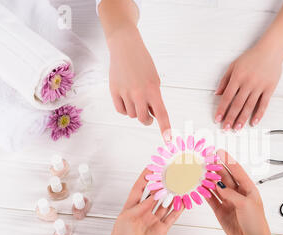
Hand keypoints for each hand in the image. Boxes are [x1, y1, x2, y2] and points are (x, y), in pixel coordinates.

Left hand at [101, 168, 183, 234]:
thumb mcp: (127, 218)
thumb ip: (141, 206)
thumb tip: (153, 195)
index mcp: (131, 208)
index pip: (139, 188)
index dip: (145, 177)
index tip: (151, 166)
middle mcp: (143, 212)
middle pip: (155, 194)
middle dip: (162, 184)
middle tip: (170, 174)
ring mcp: (153, 220)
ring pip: (165, 204)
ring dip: (172, 195)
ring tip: (180, 185)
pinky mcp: (162, 229)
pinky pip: (172, 216)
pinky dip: (179, 209)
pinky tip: (184, 201)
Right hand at [107, 25, 171, 141]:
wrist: (125, 48)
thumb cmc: (143, 64)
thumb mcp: (154, 80)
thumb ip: (154, 98)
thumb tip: (152, 115)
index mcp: (153, 90)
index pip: (161, 113)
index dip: (165, 128)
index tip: (168, 139)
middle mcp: (139, 93)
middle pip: (143, 119)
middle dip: (147, 119)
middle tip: (148, 115)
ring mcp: (125, 92)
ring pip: (131, 115)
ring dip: (135, 111)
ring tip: (136, 98)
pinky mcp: (114, 91)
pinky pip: (120, 110)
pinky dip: (125, 109)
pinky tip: (127, 100)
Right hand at [206, 150, 282, 234]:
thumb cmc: (255, 223)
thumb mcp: (245, 204)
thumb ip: (231, 193)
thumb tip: (219, 185)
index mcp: (249, 189)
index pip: (237, 171)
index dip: (228, 161)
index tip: (219, 151)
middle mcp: (238, 193)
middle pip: (225, 177)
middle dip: (216, 168)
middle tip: (205, 160)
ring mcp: (229, 202)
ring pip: (217, 187)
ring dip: (209, 180)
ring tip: (199, 171)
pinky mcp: (221, 211)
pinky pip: (211, 199)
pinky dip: (205, 193)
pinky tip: (198, 186)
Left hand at [214, 46, 282, 130]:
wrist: (270, 50)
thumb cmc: (251, 57)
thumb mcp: (234, 65)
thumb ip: (224, 80)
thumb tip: (217, 94)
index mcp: (237, 77)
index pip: (227, 97)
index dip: (222, 109)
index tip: (218, 119)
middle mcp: (248, 83)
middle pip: (237, 104)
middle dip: (230, 118)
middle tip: (226, 128)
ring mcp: (259, 86)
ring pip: (249, 106)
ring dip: (242, 119)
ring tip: (237, 128)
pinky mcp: (269, 89)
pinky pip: (263, 104)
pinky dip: (258, 114)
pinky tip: (253, 122)